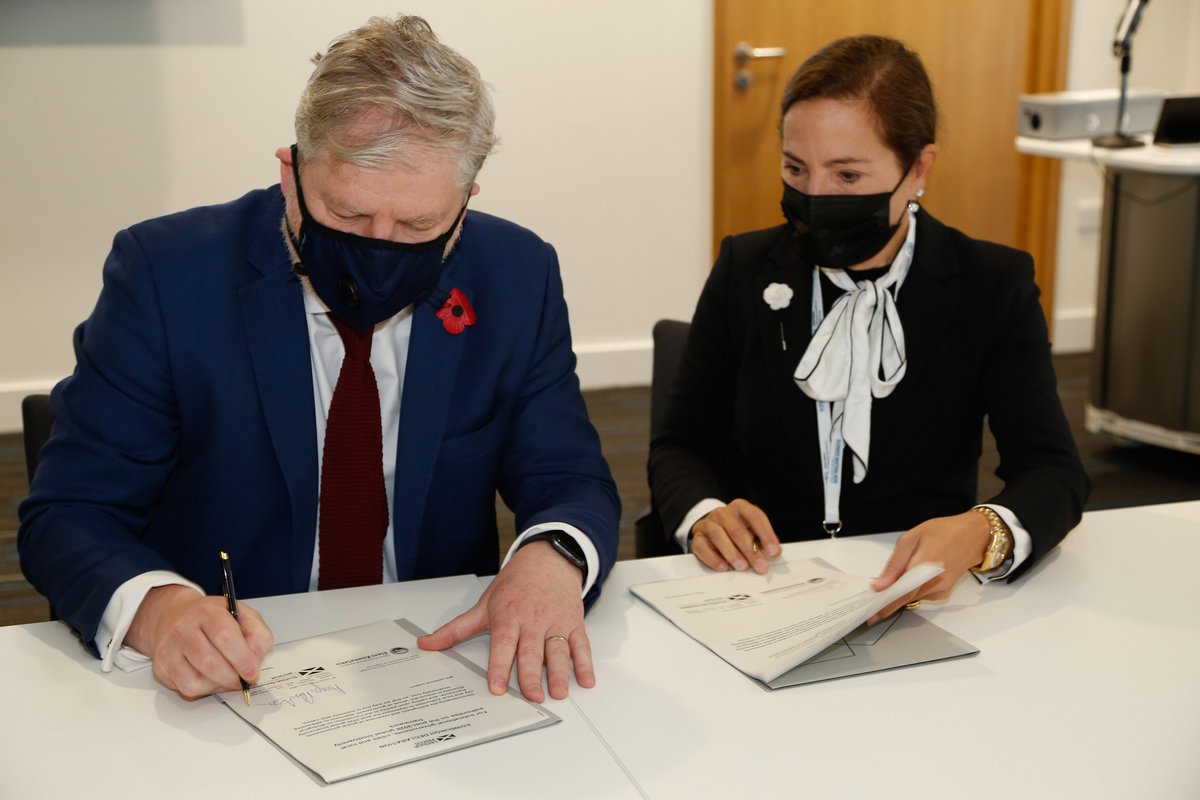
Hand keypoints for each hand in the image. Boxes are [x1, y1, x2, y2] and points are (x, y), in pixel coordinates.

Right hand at [125, 584, 273, 698]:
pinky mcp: (161, 667)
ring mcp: (169, 649)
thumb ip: (257, 635)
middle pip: (209, 662)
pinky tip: (210, 679)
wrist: (176, 615)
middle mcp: (184, 629)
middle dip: (231, 677)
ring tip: (227, 678)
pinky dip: (204, 690)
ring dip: (218, 686)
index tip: (252, 672)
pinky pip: (186, 689)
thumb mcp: (242, 615)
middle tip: (242, 680)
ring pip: (196, 681)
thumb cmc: (214, 618)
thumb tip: (254, 661)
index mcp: (207, 612)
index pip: (225, 637)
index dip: (242, 659)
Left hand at [418, 541, 590, 702]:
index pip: (503, 645)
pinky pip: (581, 645)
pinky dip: (585, 663)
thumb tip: (427, 644)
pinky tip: (586, 680)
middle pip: (532, 652)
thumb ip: (456, 629)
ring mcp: (555, 622)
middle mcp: (533, 621)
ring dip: (560, 673)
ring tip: (559, 692)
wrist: (548, 559)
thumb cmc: (516, 584)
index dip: (500, 667)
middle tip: (533, 697)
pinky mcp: (574, 623)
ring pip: (557, 651)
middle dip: (532, 676)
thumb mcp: (484, 605)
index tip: (498, 687)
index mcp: (508, 617)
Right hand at [689, 498, 781, 573]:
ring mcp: (708, 524)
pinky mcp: (697, 538)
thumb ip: (763, 541)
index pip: (755, 516)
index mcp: (740, 508)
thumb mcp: (751, 532)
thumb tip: (774, 553)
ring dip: (732, 554)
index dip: (766, 534)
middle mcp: (723, 513)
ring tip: (742, 567)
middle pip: (737, 529)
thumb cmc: (736, 533)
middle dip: (750, 550)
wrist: (710, 530)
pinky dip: (713, 559)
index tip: (773, 552)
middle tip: (760, 566)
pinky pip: (702, 547)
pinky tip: (723, 567)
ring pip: (719, 536)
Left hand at [867, 511, 991, 623]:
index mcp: (925, 566)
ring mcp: (942, 590)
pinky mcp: (944, 593)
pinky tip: (912, 577)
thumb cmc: (944, 532)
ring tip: (893, 581)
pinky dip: (912, 590)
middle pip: (906, 599)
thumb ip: (895, 563)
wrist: (974, 536)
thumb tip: (880, 583)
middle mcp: (935, 582)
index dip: (885, 605)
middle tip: (872, 603)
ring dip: (899, 594)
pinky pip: (922, 595)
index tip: (872, 613)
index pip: (901, 593)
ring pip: (913, 598)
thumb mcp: (912, 538)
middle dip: (888, 602)